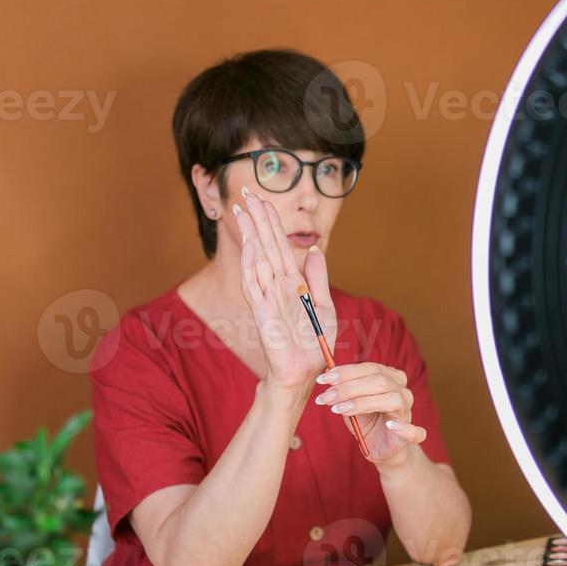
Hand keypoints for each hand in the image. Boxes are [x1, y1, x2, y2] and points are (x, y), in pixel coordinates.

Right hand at [232, 191, 333, 394]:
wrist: (305, 374)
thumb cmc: (313, 345)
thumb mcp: (323, 306)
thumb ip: (318, 279)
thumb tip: (312, 251)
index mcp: (291, 283)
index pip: (278, 246)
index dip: (270, 222)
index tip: (262, 199)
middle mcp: (277, 287)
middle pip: (266, 246)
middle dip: (257, 219)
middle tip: (247, 192)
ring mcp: (268, 298)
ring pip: (258, 260)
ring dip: (251, 235)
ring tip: (243, 210)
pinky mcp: (264, 314)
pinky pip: (255, 287)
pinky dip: (252, 266)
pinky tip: (249, 246)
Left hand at [312, 362, 428, 466]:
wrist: (380, 448)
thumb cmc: (367, 422)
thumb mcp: (351, 403)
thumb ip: (344, 390)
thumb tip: (326, 375)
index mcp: (391, 379)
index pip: (371, 368)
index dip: (346, 372)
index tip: (323, 379)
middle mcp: (402, 392)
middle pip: (379, 381)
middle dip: (348, 387)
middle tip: (326, 396)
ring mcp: (407, 413)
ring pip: (392, 399)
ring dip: (362, 403)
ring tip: (339, 409)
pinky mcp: (410, 436)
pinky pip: (413, 430)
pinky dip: (403, 427)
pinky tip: (390, 425)